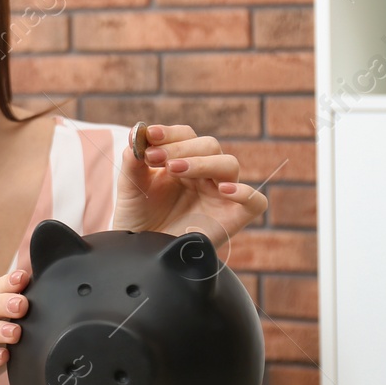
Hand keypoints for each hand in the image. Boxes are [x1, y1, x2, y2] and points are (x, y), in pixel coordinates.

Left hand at [113, 124, 267, 244]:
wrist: (141, 251)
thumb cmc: (138, 216)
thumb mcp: (130, 186)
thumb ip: (132, 160)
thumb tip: (136, 132)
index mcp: (182, 161)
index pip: (186, 136)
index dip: (170, 133)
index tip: (149, 135)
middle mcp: (205, 175)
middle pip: (209, 145)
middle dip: (180, 147)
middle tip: (155, 158)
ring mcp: (220, 195)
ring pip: (229, 164)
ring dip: (202, 162)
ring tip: (173, 169)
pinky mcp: (233, 217)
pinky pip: (255, 201)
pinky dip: (245, 192)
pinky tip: (223, 190)